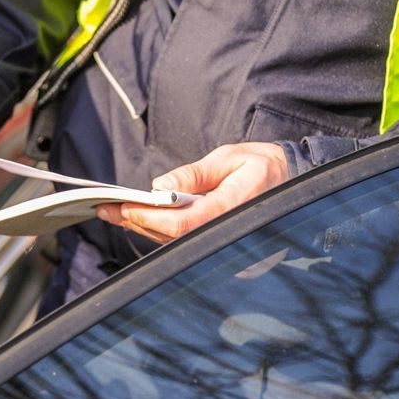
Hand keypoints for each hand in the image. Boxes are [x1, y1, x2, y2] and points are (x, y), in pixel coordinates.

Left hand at [97, 142, 289, 243]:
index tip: (125, 207)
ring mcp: (223, 239)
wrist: (292, 180)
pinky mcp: (218, 240)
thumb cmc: (261, 165)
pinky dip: (157, 229)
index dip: (150, 217)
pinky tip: (138, 218)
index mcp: (232, 207)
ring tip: (114, 213)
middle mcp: (227, 230)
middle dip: (137, 222)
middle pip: (173, 236)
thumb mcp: (228, 158)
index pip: (184, 222)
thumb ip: (194, 174)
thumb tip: (159, 185)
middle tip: (106, 209)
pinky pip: (183, 239)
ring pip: (174, 241)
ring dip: (142, 227)